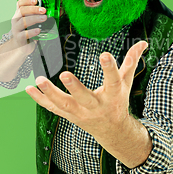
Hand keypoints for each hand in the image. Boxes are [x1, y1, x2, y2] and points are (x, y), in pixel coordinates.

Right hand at [10, 0, 47, 55]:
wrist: (21, 46)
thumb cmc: (28, 32)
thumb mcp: (33, 23)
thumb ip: (41, 16)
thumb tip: (58, 11)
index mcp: (19, 14)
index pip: (20, 4)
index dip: (27, 1)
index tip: (36, 1)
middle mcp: (16, 20)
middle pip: (22, 11)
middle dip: (33, 9)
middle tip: (44, 10)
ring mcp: (16, 29)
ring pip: (23, 21)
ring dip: (34, 18)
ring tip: (44, 18)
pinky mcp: (19, 38)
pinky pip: (24, 34)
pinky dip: (32, 32)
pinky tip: (38, 30)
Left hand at [25, 40, 148, 135]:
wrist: (112, 130)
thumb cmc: (118, 101)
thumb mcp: (126, 83)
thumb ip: (132, 62)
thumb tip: (143, 43)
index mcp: (112, 95)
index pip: (112, 80)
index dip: (110, 68)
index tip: (105, 54)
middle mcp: (95, 106)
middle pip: (84, 97)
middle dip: (74, 87)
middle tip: (64, 74)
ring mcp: (80, 112)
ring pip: (63, 105)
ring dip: (50, 93)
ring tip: (38, 80)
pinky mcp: (68, 115)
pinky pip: (52, 108)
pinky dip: (39, 99)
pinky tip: (29, 88)